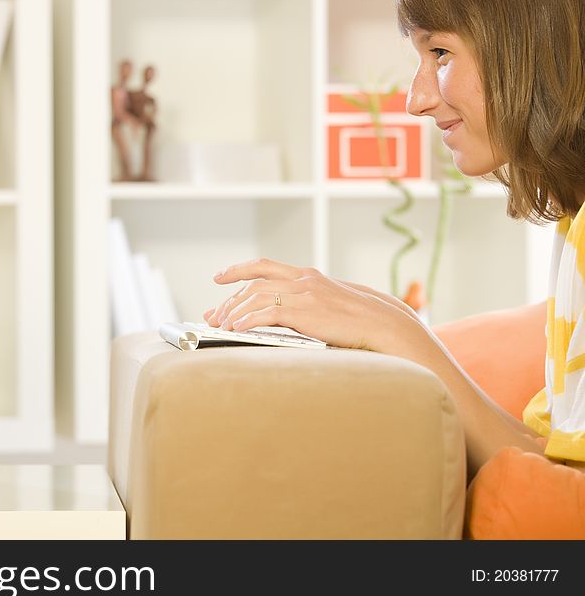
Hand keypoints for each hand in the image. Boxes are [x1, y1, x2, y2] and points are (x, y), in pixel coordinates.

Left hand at [203, 258, 421, 351]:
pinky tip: (237, 329)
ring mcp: (303, 294)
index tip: (219, 277)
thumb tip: (280, 313)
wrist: (382, 323)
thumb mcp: (326, 303)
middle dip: (230, 299)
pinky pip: (267, 314)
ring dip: (235, 312)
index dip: (237, 270)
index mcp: (306, 275)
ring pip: (256, 297)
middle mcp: (302, 280)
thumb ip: (302, 303)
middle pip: (253, 283)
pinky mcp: (305, 312)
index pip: (263, 266)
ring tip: (222, 325)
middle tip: (214, 314)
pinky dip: (248, 321)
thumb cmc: (356, 319)